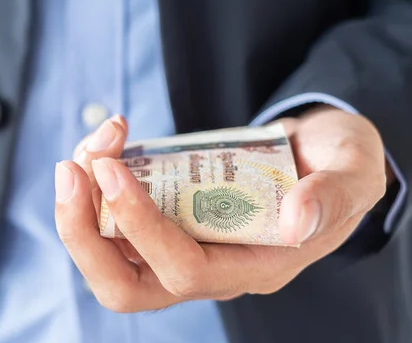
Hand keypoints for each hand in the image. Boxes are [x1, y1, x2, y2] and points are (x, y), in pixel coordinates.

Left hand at [54, 108, 388, 311]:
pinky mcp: (166, 219)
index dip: (139, 224)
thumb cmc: (337, 165)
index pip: (184, 269)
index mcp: (254, 265)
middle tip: (71, 169)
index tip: (112, 167)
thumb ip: (334, 196)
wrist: (317, 154)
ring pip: (109, 252)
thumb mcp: (353, 172)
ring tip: (92, 144)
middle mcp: (210, 267)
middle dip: (83, 232)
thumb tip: (297, 219)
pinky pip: (114, 217)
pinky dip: (97, 181)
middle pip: (125, 283)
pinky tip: (110, 141)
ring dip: (82, 201)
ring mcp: (182, 244)